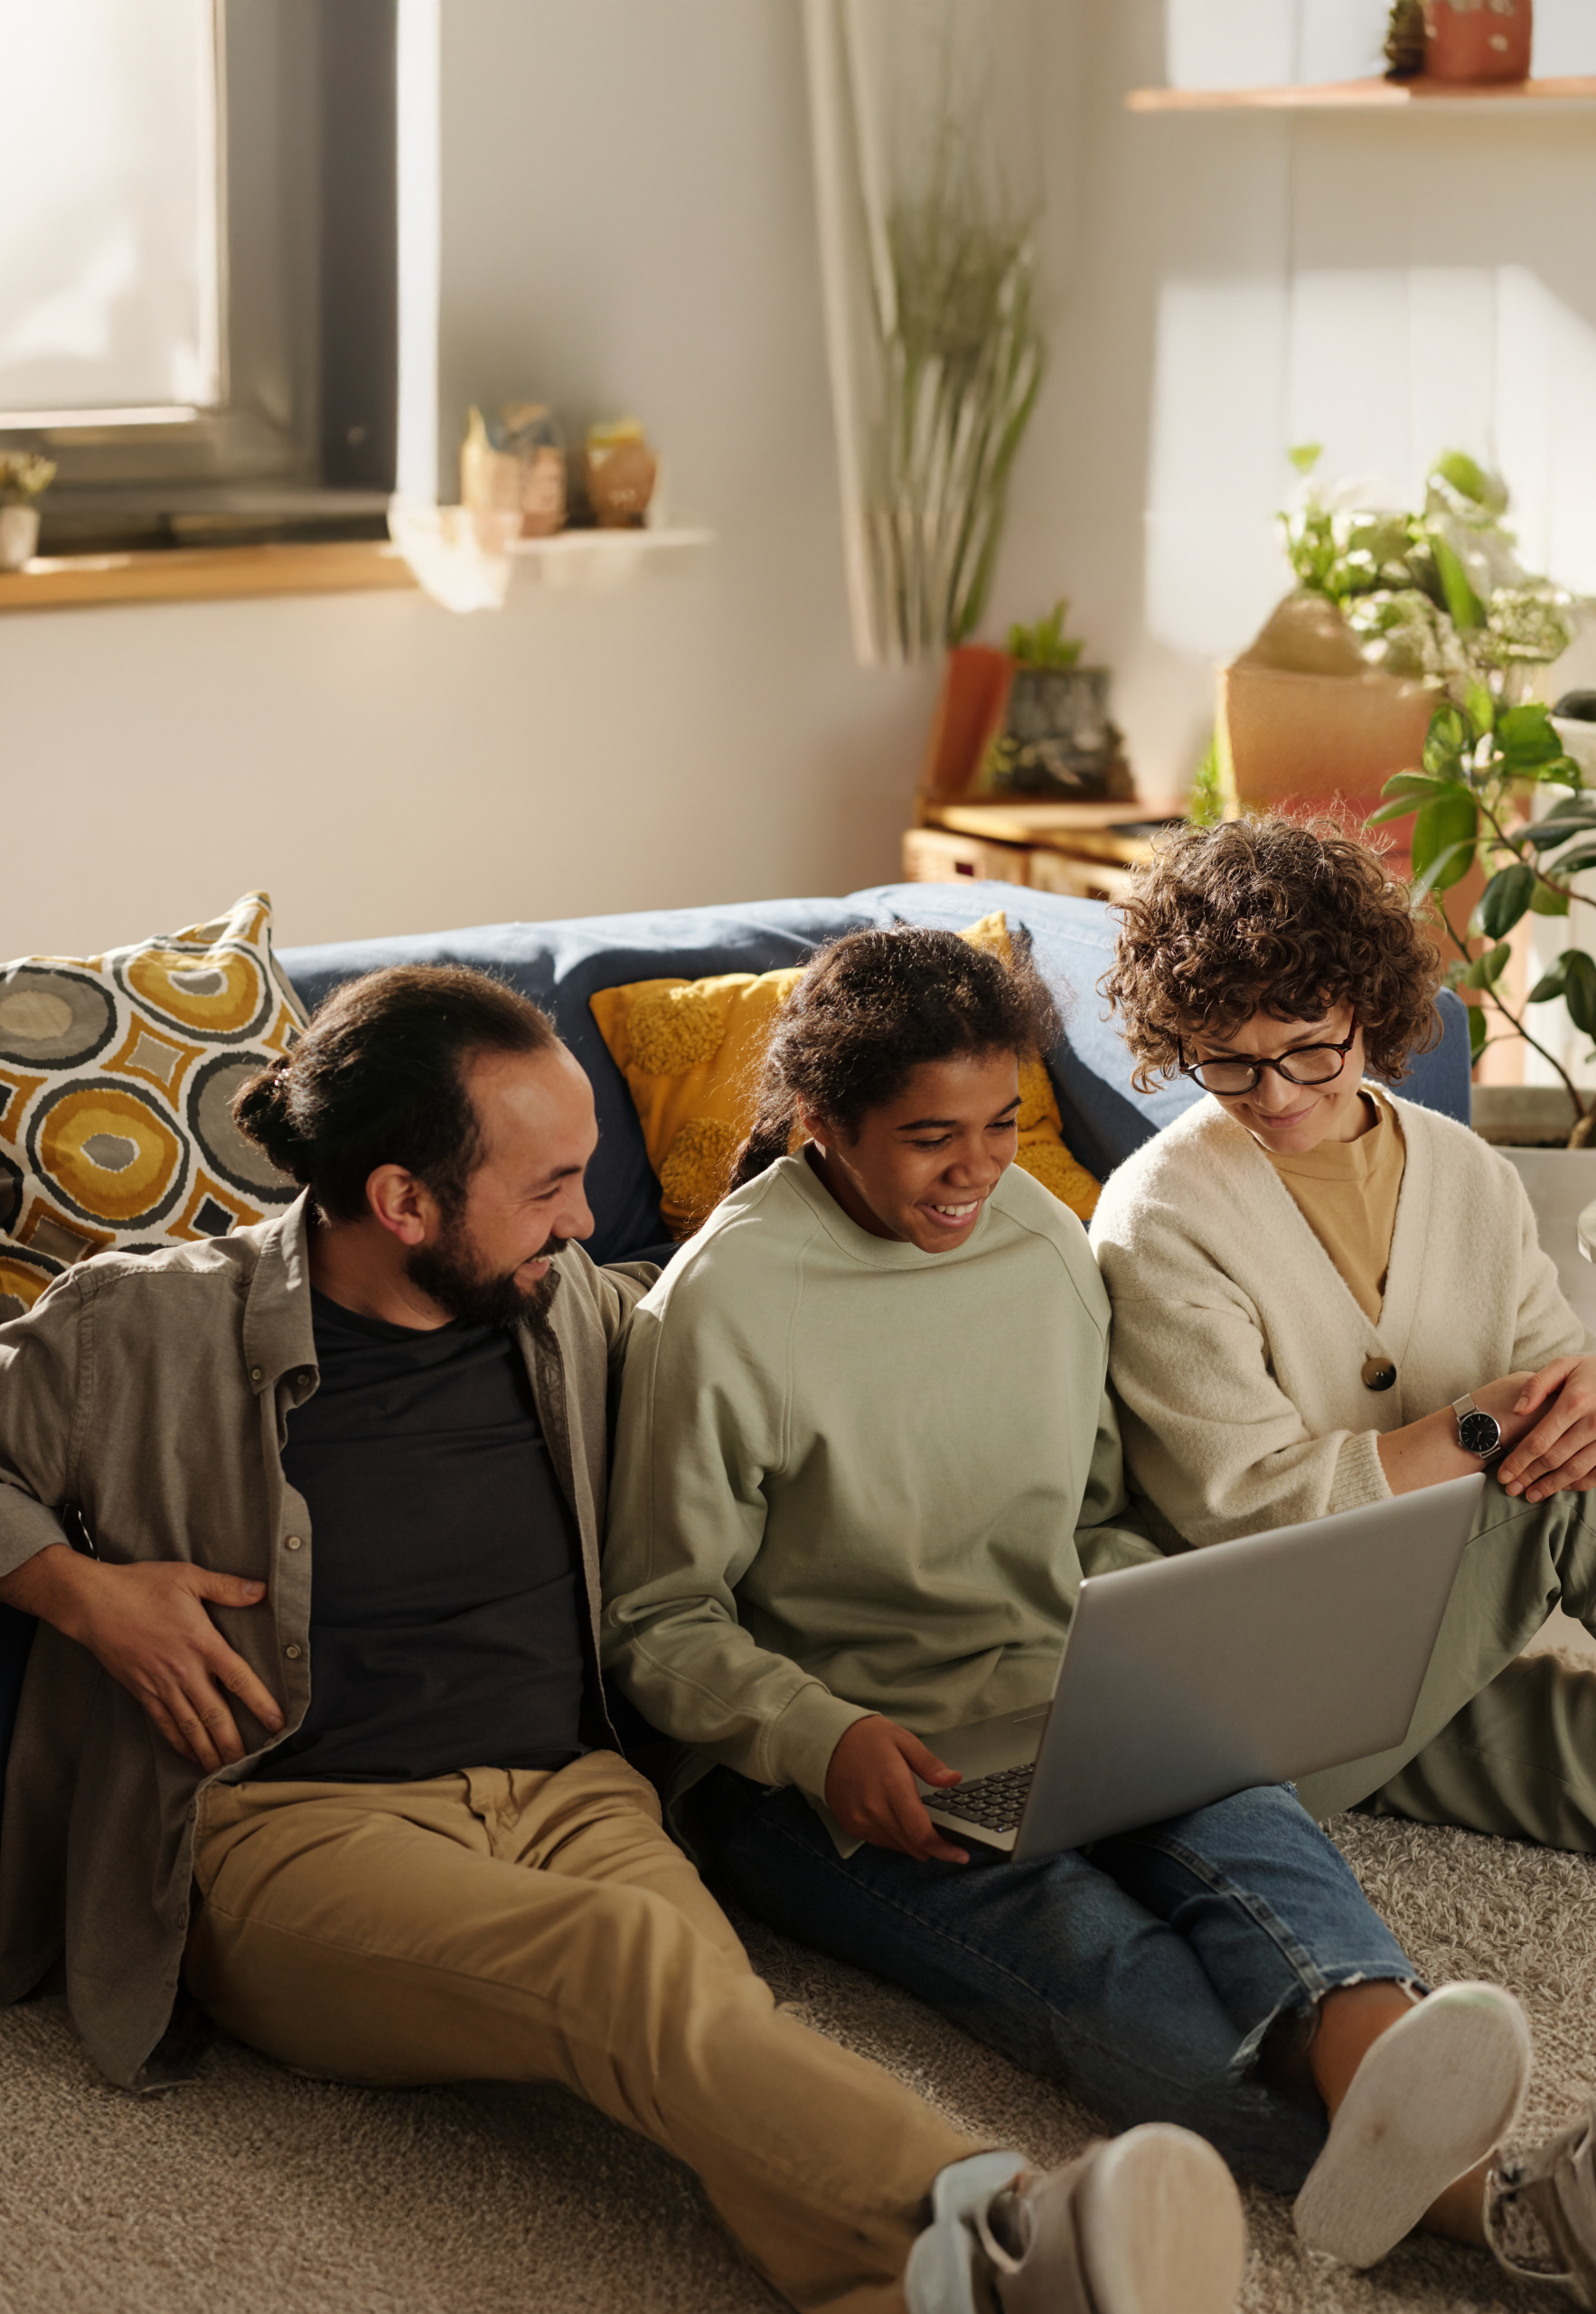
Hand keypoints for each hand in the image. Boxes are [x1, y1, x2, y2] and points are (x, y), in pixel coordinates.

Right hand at [3, 1546, 283, 1770]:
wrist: (93, 1603)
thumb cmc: (141, 1586)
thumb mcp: (188, 1577)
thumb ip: (227, 1587)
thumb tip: (261, 1590)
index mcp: (201, 1642)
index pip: (239, 1678)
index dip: (261, 1703)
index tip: (278, 1723)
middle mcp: (183, 1670)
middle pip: (215, 1715)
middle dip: (233, 1744)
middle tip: (250, 1764)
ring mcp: (160, 1684)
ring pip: (190, 1727)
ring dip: (208, 1751)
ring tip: (223, 1771)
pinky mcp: (141, 1691)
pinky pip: (164, 1724)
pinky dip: (179, 1743)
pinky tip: (191, 1756)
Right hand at [823, 1714, 969, 1863]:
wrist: (826, 1741)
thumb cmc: (867, 1738)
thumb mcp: (903, 1740)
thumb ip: (930, 1765)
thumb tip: (954, 1780)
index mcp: (892, 1786)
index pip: (921, 1833)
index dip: (944, 1849)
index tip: (961, 1854)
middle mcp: (874, 1809)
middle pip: (912, 1846)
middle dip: (934, 1849)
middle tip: (948, 1841)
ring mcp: (860, 1820)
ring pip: (898, 1847)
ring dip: (915, 1844)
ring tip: (924, 1828)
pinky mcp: (850, 1826)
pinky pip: (881, 1842)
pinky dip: (896, 1839)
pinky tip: (901, 1823)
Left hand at [1498, 1355, 1595, 1501]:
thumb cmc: (1592, 1371)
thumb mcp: (1564, 1366)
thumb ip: (1537, 1385)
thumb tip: (1518, 1410)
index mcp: (1574, 1403)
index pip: (1539, 1440)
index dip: (1518, 1461)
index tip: (1503, 1475)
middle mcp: (1593, 1423)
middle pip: (1553, 1459)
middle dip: (1529, 1476)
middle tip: (1511, 1489)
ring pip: (1574, 1471)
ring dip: (1551, 1486)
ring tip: (1531, 1495)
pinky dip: (1577, 1484)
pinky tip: (1560, 1487)